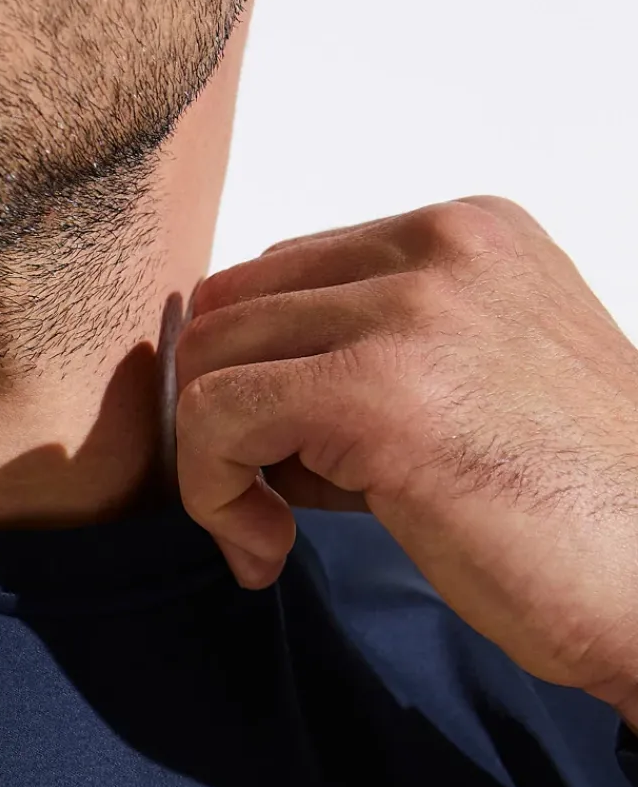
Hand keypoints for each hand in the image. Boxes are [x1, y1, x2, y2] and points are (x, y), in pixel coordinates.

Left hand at [173, 196, 637, 718]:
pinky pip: (215, 418)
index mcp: (470, 235)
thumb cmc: (574, 514)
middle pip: (234, 308)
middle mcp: (440, 248)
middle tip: (265, 507)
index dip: (259, 375)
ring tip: (270, 535)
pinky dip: (211, 495)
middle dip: (224, 415)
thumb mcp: (472, 392)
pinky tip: (266, 551)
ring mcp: (408, 312)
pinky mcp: (372, 391)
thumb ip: (368, 363)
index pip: (284, 275)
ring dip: (214, 464)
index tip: (286, 466)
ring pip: (211, 361)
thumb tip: (236, 395)